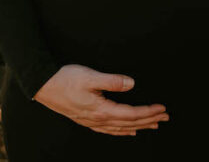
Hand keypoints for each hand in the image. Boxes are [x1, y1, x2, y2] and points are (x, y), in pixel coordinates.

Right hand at [33, 65, 169, 135]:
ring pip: (121, 128)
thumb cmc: (64, 79)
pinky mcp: (86, 119)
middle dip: (149, 120)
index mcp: (101, 109)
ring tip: (153, 125)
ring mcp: (92, 122)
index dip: (149, 112)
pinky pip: (109, 130)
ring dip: (139, 126)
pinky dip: (121, 131)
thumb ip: (112, 81)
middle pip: (129, 123)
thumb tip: (131, 84)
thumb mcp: (90, 76)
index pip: (131, 114)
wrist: (43, 85)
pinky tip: (127, 131)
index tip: (162, 109)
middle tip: (165, 117)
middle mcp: (98, 119)